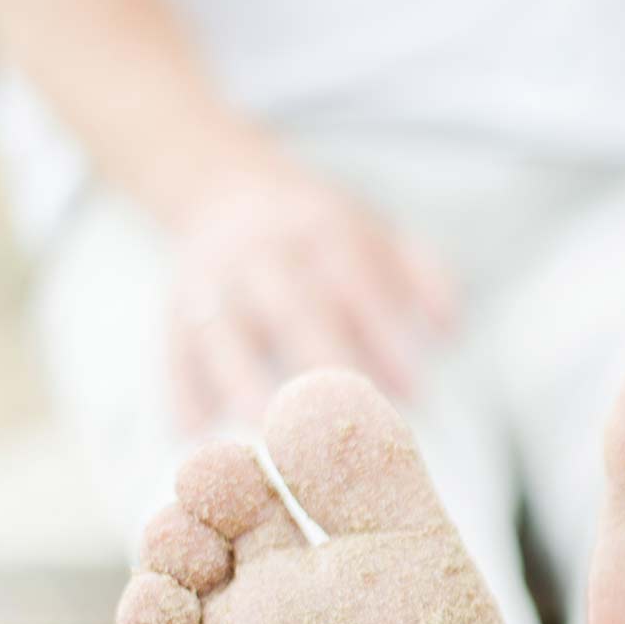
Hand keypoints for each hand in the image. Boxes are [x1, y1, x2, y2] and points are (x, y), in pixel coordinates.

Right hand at [164, 158, 455, 431]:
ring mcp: (213, 278)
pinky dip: (182, 389)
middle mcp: (263, 250)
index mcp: (321, 228)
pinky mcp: (175, 305)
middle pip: (292, 310)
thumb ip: (425, 275)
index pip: (357, 283)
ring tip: (268, 434)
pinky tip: (195, 432)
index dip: (386, 337)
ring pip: (225, 331)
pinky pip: (175, 349)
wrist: (228, 189)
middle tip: (351, 426)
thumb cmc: (322, 231)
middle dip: (323, 366)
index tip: (415, 393)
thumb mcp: (380, 230)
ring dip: (245, 383)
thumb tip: (449, 331)